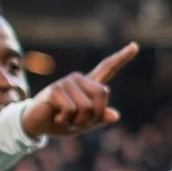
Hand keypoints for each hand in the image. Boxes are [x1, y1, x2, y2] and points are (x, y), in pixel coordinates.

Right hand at [22, 43, 136, 138]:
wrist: (36, 125)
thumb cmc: (61, 121)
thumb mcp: (84, 123)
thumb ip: (99, 119)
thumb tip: (115, 115)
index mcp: (89, 85)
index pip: (108, 68)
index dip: (122, 58)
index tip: (135, 46)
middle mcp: (79, 79)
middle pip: (102, 95)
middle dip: (93, 116)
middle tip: (77, 120)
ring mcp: (67, 82)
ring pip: (87, 107)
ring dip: (77, 121)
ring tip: (64, 117)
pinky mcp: (55, 89)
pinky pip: (71, 110)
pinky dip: (65, 120)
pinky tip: (56, 116)